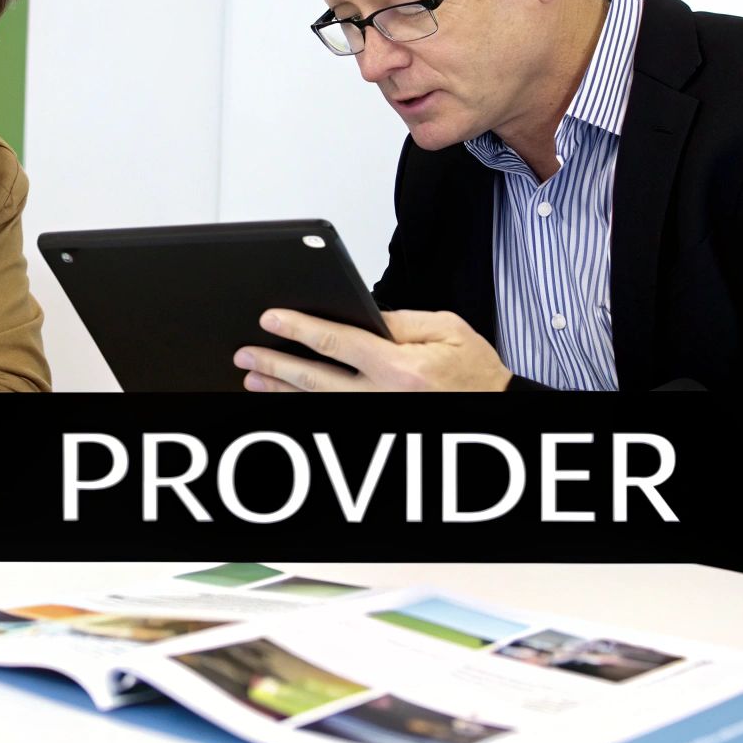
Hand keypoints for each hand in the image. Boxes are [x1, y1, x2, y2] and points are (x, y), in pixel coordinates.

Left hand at [233, 309, 513, 391]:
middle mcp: (384, 398)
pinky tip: (283, 401)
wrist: (496, 409)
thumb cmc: (476, 371)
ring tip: (252, 378)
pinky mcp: (376, 427)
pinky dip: (303, 409)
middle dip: (275, 364)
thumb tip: (361, 314)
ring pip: (317, 404)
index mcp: (400, 369)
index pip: (336, 343)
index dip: (298, 329)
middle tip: (246, 353)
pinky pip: (332, 418)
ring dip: (281, 391)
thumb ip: (400, 320)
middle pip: (316, 379)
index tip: (271, 320)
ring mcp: (377, 418)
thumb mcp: (447, 328)